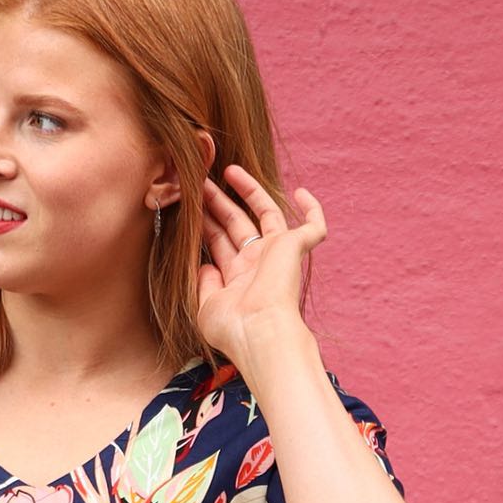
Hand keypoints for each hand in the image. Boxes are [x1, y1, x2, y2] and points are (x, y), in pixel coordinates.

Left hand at [195, 164, 322, 369]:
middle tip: (200, 182)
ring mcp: (278, 254)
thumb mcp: (207, 307)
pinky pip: (314, 225)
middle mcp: (258, 264)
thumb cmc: (233, 328)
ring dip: (248, 191)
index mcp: (238, 278)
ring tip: (227, 170)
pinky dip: (312, 208)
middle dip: (217, 203)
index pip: (220, 243)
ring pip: (266, 213)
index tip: (188, 206)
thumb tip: (205, 265)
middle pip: (236, 224)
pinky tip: (301, 191)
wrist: (260, 332)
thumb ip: (205, 284)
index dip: (205, 224)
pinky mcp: (296, 248)